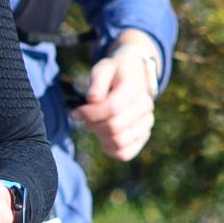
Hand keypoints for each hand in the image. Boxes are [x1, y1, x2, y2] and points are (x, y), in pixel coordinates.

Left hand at [73, 30, 161, 160]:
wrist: (134, 77)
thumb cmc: (114, 74)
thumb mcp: (103, 68)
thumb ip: (97, 82)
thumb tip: (92, 100)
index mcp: (134, 87)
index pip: (112, 108)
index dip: (89, 113)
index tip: (76, 112)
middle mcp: (145, 106)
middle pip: (115, 127)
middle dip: (92, 125)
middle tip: (84, 118)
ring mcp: (147, 123)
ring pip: (119, 142)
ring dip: (100, 137)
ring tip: (94, 126)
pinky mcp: (143, 136)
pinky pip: (125, 154)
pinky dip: (109, 150)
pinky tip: (102, 138)